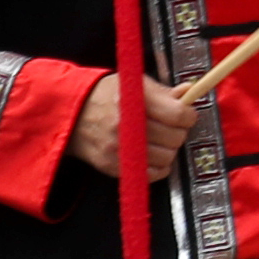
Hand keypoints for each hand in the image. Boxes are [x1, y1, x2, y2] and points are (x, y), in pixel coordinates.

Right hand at [69, 75, 197, 179]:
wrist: (69, 115)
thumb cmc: (104, 96)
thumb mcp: (133, 84)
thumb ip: (163, 91)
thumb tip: (188, 93)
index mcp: (132, 101)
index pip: (178, 115)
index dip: (188, 115)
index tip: (186, 114)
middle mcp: (124, 126)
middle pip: (175, 137)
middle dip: (178, 131)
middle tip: (169, 126)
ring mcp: (118, 148)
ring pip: (168, 158)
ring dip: (168, 149)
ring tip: (157, 139)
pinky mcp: (113, 166)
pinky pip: (153, 174)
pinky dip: (158, 166)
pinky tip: (151, 153)